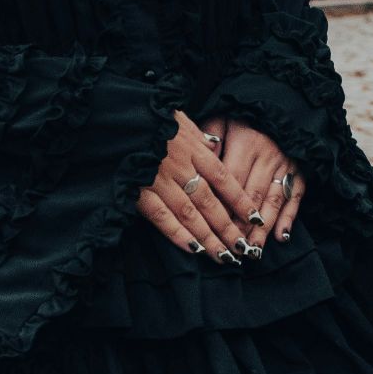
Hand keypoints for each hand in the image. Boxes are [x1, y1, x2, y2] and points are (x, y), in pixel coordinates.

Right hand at [135, 111, 261, 264]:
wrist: (118, 119)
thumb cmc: (149, 117)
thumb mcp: (179, 118)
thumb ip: (198, 134)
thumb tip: (215, 143)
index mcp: (193, 149)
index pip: (224, 179)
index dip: (240, 201)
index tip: (255, 218)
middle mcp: (181, 167)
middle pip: (210, 202)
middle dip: (228, 228)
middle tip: (243, 248)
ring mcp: (160, 181)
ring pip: (189, 214)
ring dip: (208, 238)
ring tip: (223, 256)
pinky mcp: (139, 191)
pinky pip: (161, 217)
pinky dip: (177, 234)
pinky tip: (193, 249)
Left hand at [212, 119, 304, 249]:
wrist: (280, 106)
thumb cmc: (244, 117)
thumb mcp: (224, 118)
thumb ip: (211, 136)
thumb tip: (203, 156)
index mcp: (247, 142)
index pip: (232, 179)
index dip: (223, 204)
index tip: (213, 226)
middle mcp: (268, 156)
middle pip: (253, 195)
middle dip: (242, 224)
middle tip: (232, 248)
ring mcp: (286, 165)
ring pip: (273, 201)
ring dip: (263, 229)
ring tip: (253, 250)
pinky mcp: (300, 171)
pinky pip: (295, 198)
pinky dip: (288, 218)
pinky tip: (281, 236)